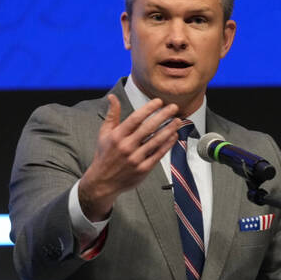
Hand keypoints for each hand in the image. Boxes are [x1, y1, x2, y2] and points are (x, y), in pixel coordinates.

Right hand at [78, 94, 180, 220]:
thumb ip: (112, 114)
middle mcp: (126, 147)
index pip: (135, 118)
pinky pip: (158, 154)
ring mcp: (135, 159)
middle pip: (149, 128)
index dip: (149, 108)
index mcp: (117, 136)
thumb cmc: (104, 155)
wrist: (102, 182)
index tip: (159, 101)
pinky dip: (168, 144)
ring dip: (169, 129)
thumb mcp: (104, 133)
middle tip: (174, 107)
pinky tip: (174, 136)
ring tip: (178, 121)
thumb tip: (113, 97)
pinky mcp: (143, 169)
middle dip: (163, 116)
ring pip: (156, 141)